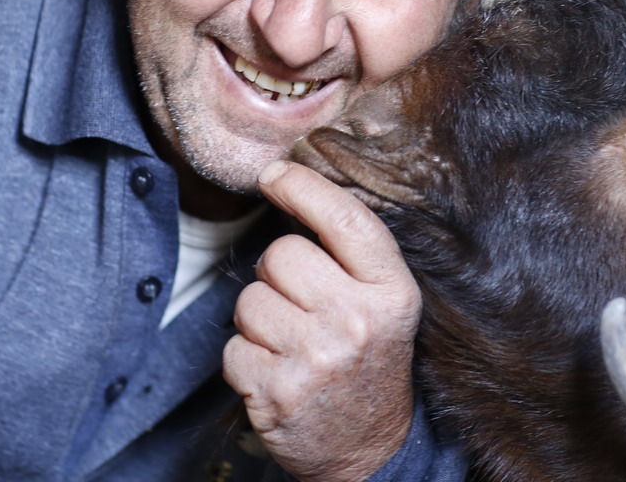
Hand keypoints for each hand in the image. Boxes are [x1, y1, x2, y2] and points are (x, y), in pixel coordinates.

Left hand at [224, 159, 420, 481]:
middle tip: (303, 306)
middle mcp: (357, 322)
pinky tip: (278, 374)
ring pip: (250, 299)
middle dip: (279, 273)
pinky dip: (246, 359)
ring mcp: (315, 359)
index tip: (274, 174)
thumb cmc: (370, 362)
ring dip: (260, 319)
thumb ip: (351, 253)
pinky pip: (232, 346)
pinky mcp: (275, 392)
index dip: (303, 188)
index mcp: (392, 293)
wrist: (371, 451)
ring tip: (293, 345)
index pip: (345, 219)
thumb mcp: (386, 303)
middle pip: (282, 254)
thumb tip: (288, 183)